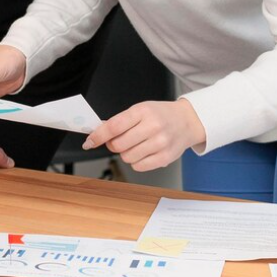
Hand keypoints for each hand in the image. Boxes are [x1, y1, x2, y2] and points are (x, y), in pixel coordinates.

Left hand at [82, 98, 205, 171]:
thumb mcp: (140, 110)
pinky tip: (144, 153)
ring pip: (127, 157)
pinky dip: (136, 162)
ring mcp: (160, 143)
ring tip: (136, 145)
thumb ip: (121, 121)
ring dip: (126, 154)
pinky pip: (139, 167)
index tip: (89, 142)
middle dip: (114, 145)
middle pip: (118, 145)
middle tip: (120, 140)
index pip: (114, 126)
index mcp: (143, 111)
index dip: (98, 136)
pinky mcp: (165, 158)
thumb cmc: (161, 115)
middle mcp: (152, 127)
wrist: (187, 121)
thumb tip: (99, 133)